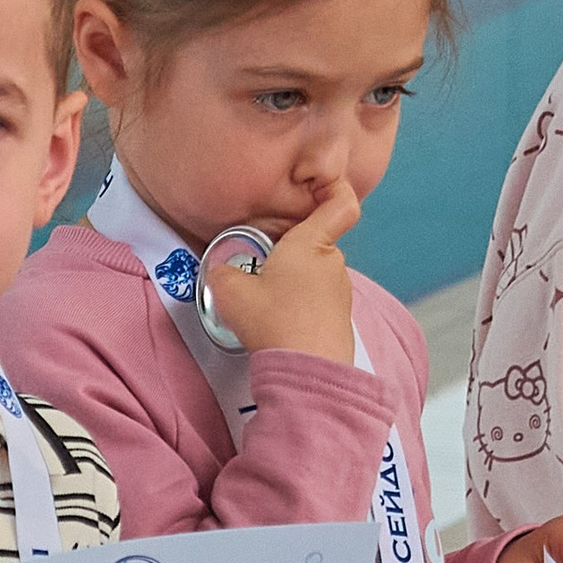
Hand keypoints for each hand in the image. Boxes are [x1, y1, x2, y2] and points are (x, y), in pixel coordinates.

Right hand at [185, 178, 360, 364]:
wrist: (307, 371)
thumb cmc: (274, 323)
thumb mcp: (229, 291)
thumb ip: (222, 272)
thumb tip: (221, 271)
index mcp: (311, 243)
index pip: (340, 203)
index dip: (333, 190)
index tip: (317, 190)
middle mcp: (332, 263)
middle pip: (315, 242)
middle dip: (289, 252)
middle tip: (261, 269)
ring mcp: (340, 292)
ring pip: (315, 274)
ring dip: (294, 282)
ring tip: (268, 303)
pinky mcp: (340, 318)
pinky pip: (319, 301)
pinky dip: (302, 307)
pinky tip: (281, 324)